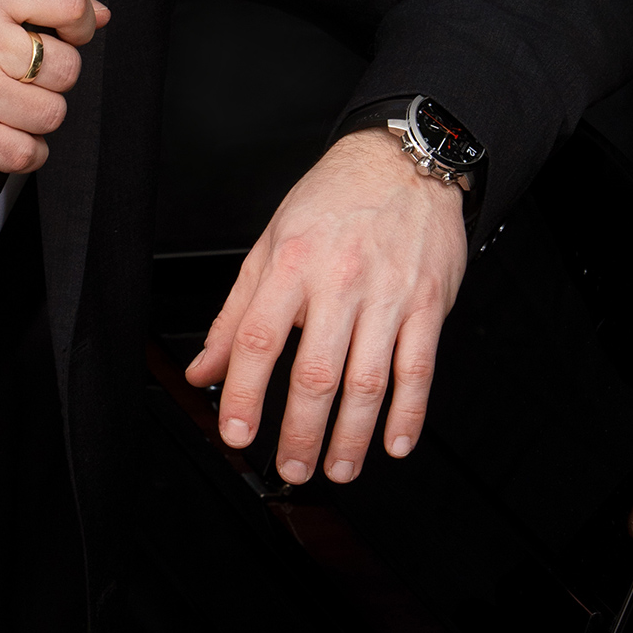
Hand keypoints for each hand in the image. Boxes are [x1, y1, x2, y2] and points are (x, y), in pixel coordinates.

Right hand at [0, 0, 108, 178]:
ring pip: (51, 112)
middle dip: (55, 75)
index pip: (65, 0)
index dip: (81, 21)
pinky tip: (6, 134)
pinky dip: (24, 150)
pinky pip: (25, 151)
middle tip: (29, 74)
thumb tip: (94, 7)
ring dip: (37, 115)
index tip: (73, 32)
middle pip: (66, 66)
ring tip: (11, 104)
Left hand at [186, 129, 467, 481]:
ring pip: (368, 381)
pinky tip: (394, 444)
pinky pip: (419, 369)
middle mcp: (340, 280)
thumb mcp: (271, 245)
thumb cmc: (334, 203)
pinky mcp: (428, 304)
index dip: (243, 393)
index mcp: (291, 265)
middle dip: (299, 432)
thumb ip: (235, 313)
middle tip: (289, 469)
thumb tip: (203, 370)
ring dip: (351, 437)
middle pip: (315, 373)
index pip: (257, 339)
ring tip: (337, 468)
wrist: (405, 163)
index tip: (236, 432)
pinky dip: (409, 414)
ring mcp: (388, 295)